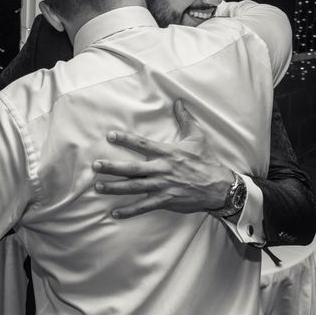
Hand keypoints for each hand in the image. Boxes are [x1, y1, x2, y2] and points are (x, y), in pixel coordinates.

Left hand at [93, 99, 233, 217]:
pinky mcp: (165, 200)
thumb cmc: (207, 162)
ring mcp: (162, 186)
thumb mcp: (197, 137)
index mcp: (167, 153)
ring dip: (115, 187)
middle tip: (96, 165)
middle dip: (113, 167)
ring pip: (134, 187)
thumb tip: (179, 101)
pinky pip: (144, 206)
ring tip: (98, 187)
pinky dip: (129, 211)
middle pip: (132, 168)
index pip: (142, 144)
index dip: (126, 140)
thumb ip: (185, 119)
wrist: (220, 188)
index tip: (110, 136)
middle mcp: (162, 169)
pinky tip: (115, 213)